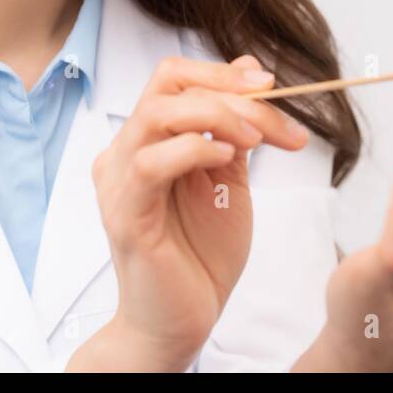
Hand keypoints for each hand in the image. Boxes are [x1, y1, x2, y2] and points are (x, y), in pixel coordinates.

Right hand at [68, 54, 308, 370]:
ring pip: (157, 114)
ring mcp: (120, 183)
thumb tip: (248, 69)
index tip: (273, 85)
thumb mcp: (228, 179)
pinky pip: (151, 163)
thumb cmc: (199, 257)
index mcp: (145, 142)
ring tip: (256, 140)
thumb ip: (233, 129)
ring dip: (216, 116)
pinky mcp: (127, 216)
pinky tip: (224, 159)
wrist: (182, 323)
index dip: (222, 73)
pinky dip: (193, 149)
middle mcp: (124, 154)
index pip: (174, 80)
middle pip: (167, 86)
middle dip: (228, 90)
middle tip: (273, 112)